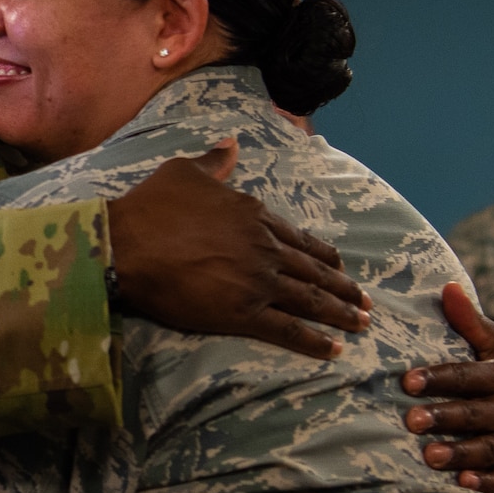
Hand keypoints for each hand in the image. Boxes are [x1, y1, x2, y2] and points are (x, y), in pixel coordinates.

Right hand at [108, 141, 369, 359]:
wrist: (127, 244)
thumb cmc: (152, 207)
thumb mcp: (184, 171)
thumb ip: (215, 161)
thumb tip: (232, 143)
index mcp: (254, 215)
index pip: (298, 238)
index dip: (323, 254)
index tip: (342, 265)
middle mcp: (264, 247)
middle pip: (313, 270)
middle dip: (343, 288)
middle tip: (365, 302)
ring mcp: (258, 281)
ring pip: (310, 298)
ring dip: (340, 312)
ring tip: (362, 323)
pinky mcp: (244, 312)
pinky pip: (288, 329)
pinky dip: (314, 340)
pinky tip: (334, 349)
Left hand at [401, 283, 493, 492]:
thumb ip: (472, 323)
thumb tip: (447, 286)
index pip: (470, 376)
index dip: (440, 378)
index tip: (409, 381)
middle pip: (478, 414)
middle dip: (446, 417)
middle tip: (411, 420)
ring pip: (493, 448)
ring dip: (462, 452)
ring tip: (430, 456)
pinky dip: (488, 482)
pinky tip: (463, 482)